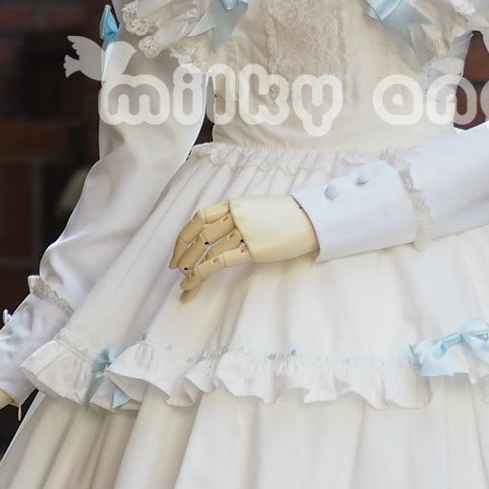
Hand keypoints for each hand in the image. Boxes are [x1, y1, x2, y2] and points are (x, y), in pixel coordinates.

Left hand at [169, 194, 318, 301]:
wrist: (312, 218)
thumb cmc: (289, 215)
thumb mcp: (260, 207)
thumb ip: (241, 215)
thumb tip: (226, 229)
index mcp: (235, 204)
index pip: (200, 217)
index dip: (184, 234)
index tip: (178, 249)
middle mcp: (236, 215)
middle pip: (199, 235)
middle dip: (183, 253)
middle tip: (175, 269)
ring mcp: (244, 231)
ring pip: (206, 250)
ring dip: (191, 268)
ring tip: (185, 284)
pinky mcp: (253, 249)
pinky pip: (220, 261)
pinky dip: (202, 272)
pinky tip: (194, 282)